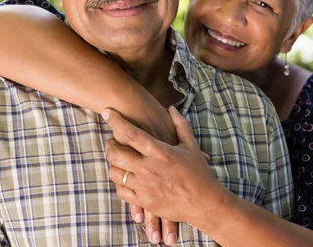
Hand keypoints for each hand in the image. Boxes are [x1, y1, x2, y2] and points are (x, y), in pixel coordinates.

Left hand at [102, 106, 225, 243]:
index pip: (131, 134)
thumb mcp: (191, 146)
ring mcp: (144, 187)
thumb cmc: (199, 173)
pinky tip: (126, 178)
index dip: (116, 121)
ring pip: (115, 174)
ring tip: (119, 160)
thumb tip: (171, 108)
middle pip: (116, 154)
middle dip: (109, 145)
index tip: (107, 112)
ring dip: (113, 164)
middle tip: (113, 142)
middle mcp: (149, 169)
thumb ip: (180, 125)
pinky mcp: (144, 202)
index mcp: (160, 153)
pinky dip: (120, 183)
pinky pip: (121, 191)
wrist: (205, 204)